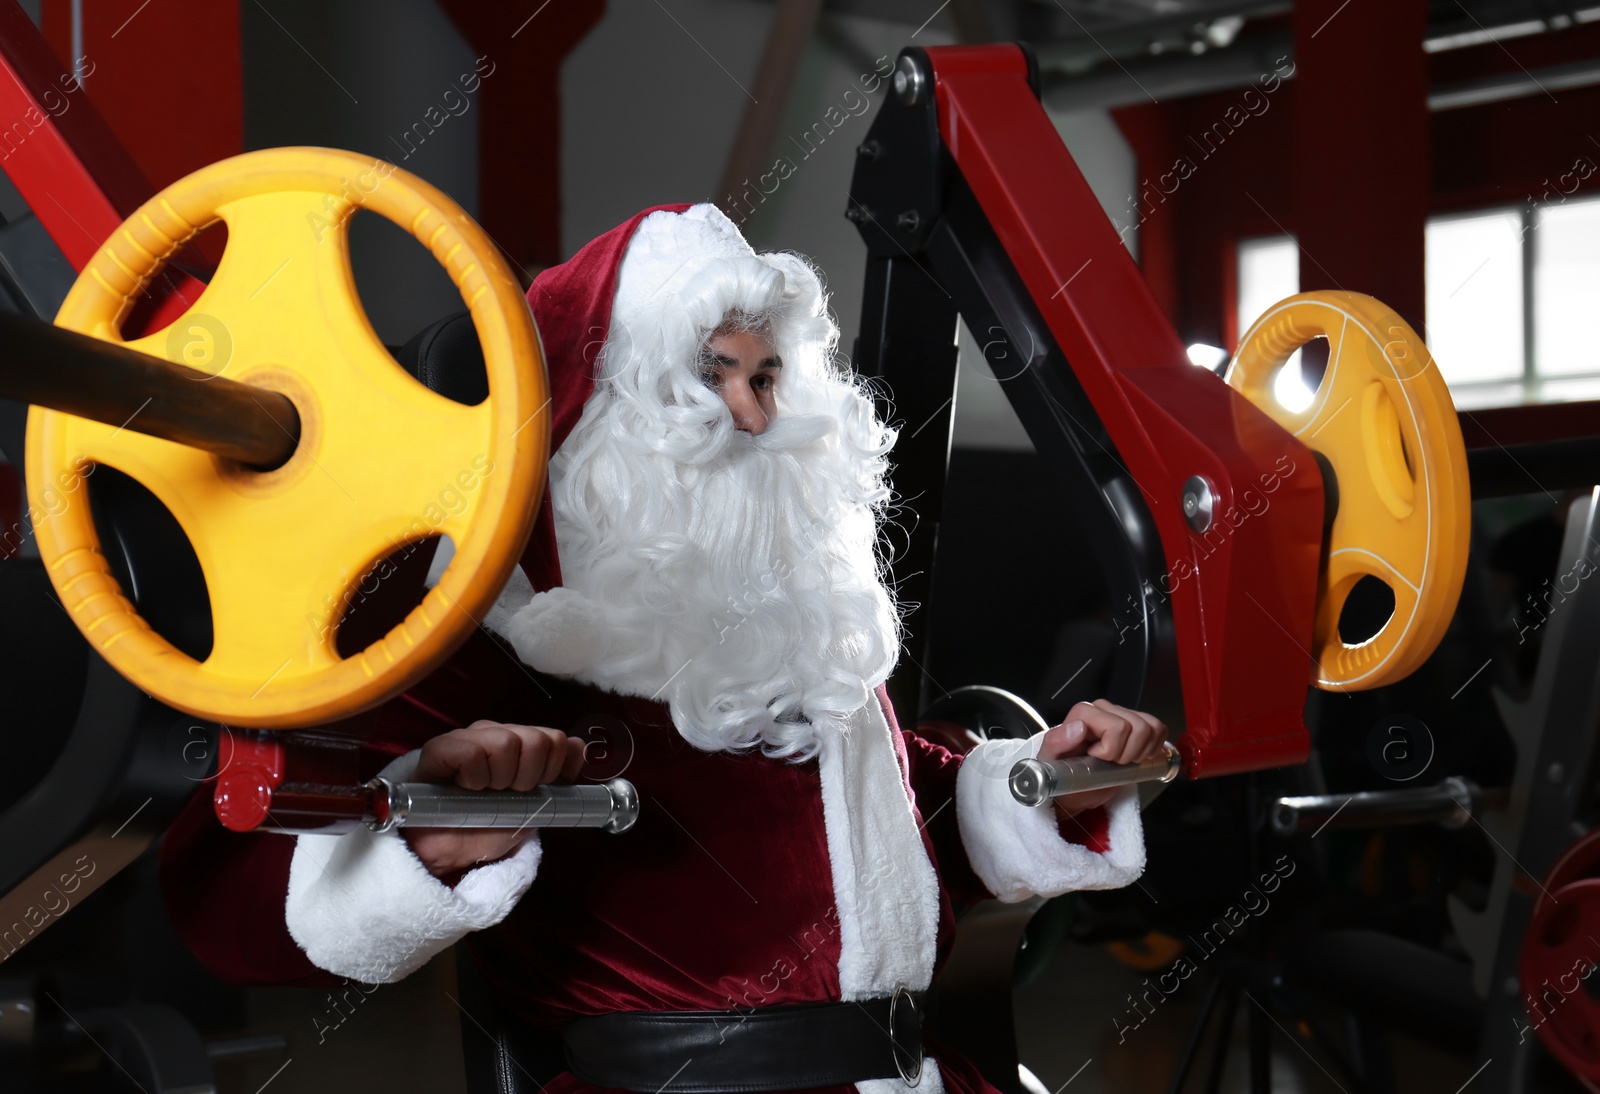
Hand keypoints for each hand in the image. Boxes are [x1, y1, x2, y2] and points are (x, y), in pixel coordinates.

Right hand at [399, 721, 586, 880]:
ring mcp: (469, 737)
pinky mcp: (440, 748)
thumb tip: (580, 748)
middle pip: (539, 740)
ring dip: (499, 779)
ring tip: (483, 793)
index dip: (553, 772)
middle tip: (505, 795)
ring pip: (507, 742)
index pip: (559, 740)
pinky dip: (473, 777)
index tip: (534, 792)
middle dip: (528, 779)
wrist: (446, 852)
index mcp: (522, 742)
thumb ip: (558, 777)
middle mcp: (497, 732)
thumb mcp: (534, 805)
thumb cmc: (488, 825)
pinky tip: (463, 788)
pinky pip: (472, 752)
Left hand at [1038, 699, 1167, 815]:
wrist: (1072, 786)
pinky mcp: (1136, 725)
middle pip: (1138, 727)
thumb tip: (1078, 727)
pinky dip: (1154, 747)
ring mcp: (1122, 715)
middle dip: (1126, 754)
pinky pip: (1159, 728)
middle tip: (1109, 763)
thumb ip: (1057, 742)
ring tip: (1122, 760)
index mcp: (1084, 713)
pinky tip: (1137, 756)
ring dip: (1141, 751)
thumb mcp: (1051, 762)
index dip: (1112, 751)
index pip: (1118, 727)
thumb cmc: (1061, 773)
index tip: (1096, 759)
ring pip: (1152, 726)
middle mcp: (1104, 709)